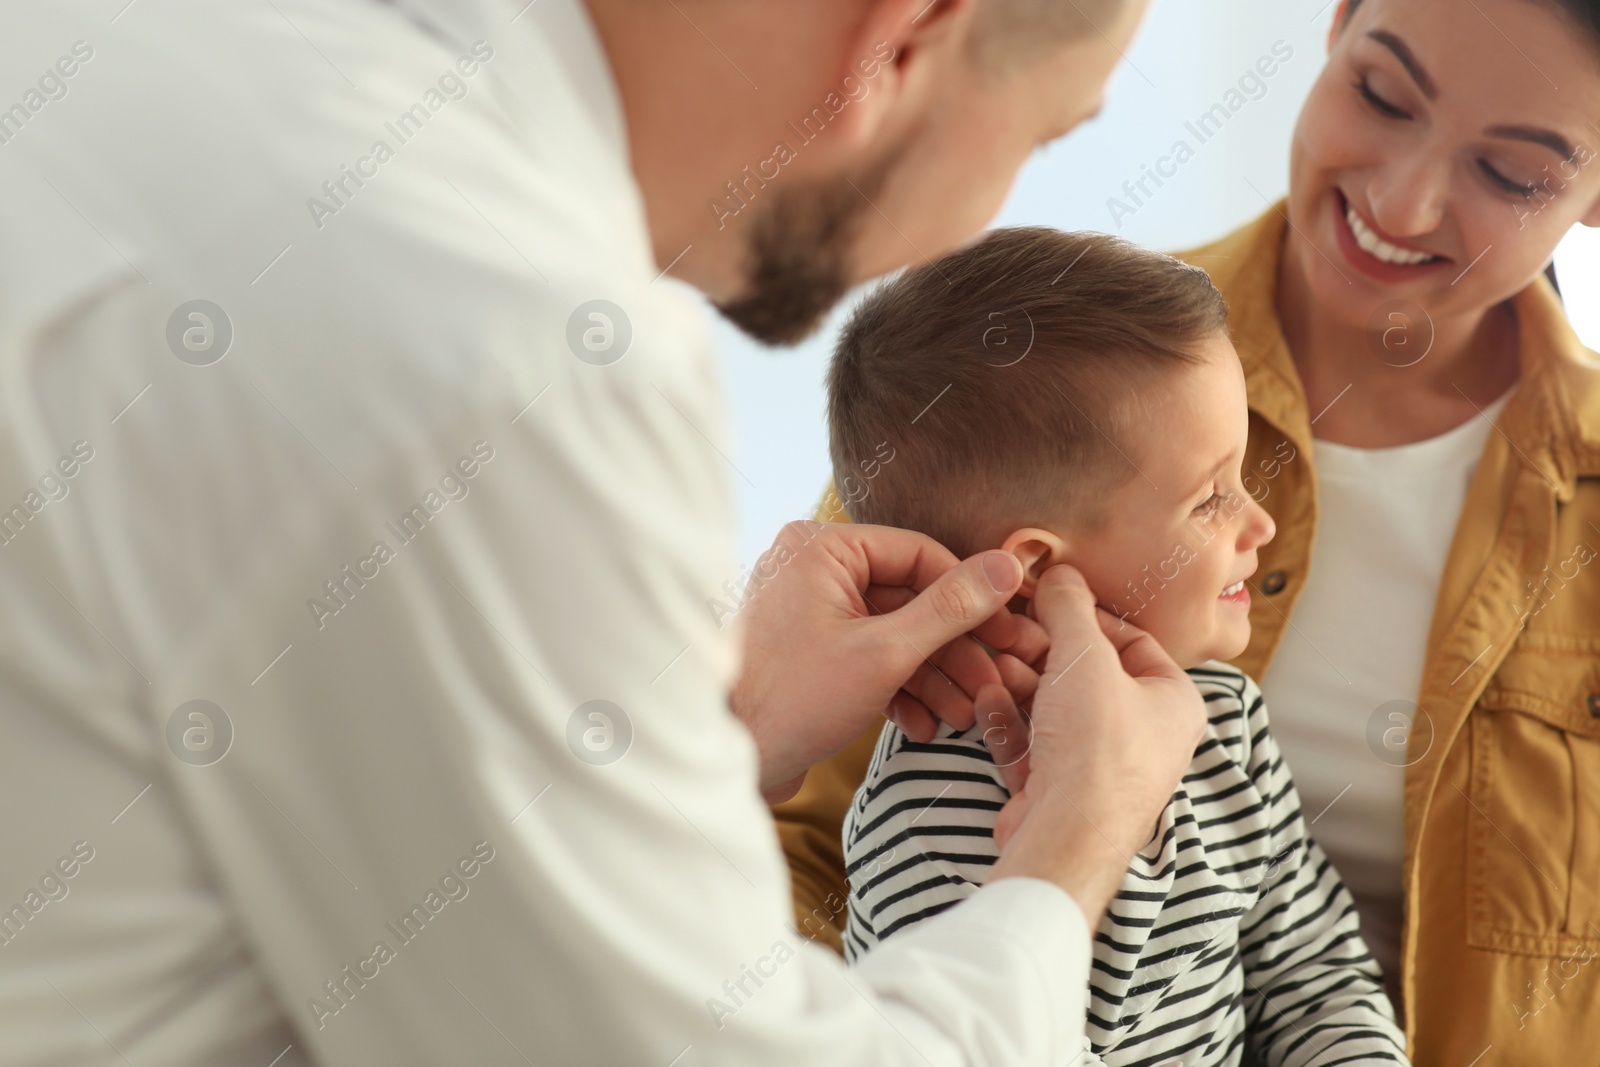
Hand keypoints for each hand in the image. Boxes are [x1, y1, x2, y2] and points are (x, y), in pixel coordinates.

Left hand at [730, 521, 1037, 801]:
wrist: (726, 761)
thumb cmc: (791, 700)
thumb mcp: (885, 652)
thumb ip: (950, 608)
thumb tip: (1009, 566)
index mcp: (821, 548)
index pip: (920, 554)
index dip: (972, 596)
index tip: (1010, 631)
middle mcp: (812, 569)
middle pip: (910, 598)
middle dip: (955, 650)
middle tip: (999, 681)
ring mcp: (809, 612)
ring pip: (893, 634)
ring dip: (934, 677)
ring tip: (967, 716)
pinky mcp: (810, 653)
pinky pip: (868, 658)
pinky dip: (899, 690)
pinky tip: (927, 726)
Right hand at [988, 565, 1205, 926]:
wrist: (1066, 835)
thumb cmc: (1096, 748)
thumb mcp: (1083, 656)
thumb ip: (1068, 607)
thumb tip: (1060, 573)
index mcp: (1173, 701)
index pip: (1131, 640)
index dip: (1085, 616)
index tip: (1045, 599)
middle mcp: (1144, 736)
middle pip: (1085, 675)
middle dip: (1040, 652)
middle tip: (1006, 630)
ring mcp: (1100, 767)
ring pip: (1054, 708)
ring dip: (1018, 683)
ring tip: (991, 663)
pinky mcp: (1060, 790)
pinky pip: (1033, 742)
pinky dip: (1009, 720)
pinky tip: (985, 700)